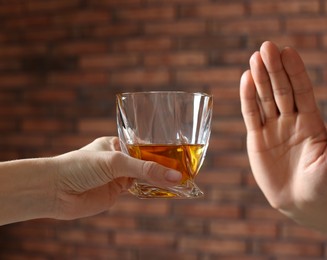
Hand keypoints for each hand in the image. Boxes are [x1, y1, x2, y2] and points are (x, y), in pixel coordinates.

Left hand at [52, 137, 181, 219]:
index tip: (180, 154)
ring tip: (182, 179)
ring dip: (161, 179)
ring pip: (145, 177)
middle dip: (164, 165)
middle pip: (147, 161)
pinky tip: (167, 189)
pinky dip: (153, 190)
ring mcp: (118, 176)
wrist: (54, 191)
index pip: (145, 145)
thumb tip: (174, 176)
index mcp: (116, 144)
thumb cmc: (79, 166)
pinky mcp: (117, 192)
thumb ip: (145, 169)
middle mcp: (119, 159)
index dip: (162, 150)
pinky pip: (140, 190)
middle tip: (185, 168)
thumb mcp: (116, 162)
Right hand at [240, 41, 326, 212]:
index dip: (295, 71)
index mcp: (311, 120)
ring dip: (259, 78)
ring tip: (254, 58)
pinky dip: (247, 98)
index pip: (301, 89)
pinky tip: (245, 80)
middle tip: (266, 47)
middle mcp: (290, 119)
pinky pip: (251, 115)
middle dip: (274, 68)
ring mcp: (272, 128)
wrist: (302, 202)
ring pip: (264, 98)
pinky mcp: (256, 139)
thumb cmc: (324, 182)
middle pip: (280, 89)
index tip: (288, 51)